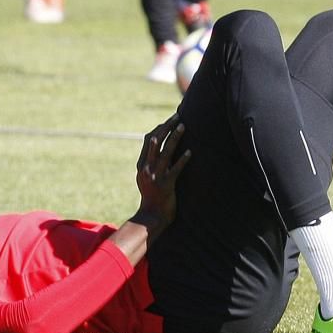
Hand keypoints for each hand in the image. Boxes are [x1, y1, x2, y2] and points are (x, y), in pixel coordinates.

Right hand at [132, 114, 191, 232]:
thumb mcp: (145, 178)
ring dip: (174, 137)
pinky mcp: (166, 185)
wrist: (151, 216)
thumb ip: (149, 164)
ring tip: (183, 126)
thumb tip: (157, 150)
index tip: (170, 120)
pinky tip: (190, 152)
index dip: (159, 128)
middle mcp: (146, 168)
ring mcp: (155, 176)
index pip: (148, 140)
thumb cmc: (151, 197)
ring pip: (165, 152)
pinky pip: (175, 169)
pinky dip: (182, 159)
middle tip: (178, 116)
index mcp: (141, 164)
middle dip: (166, 127)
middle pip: (155, 141)